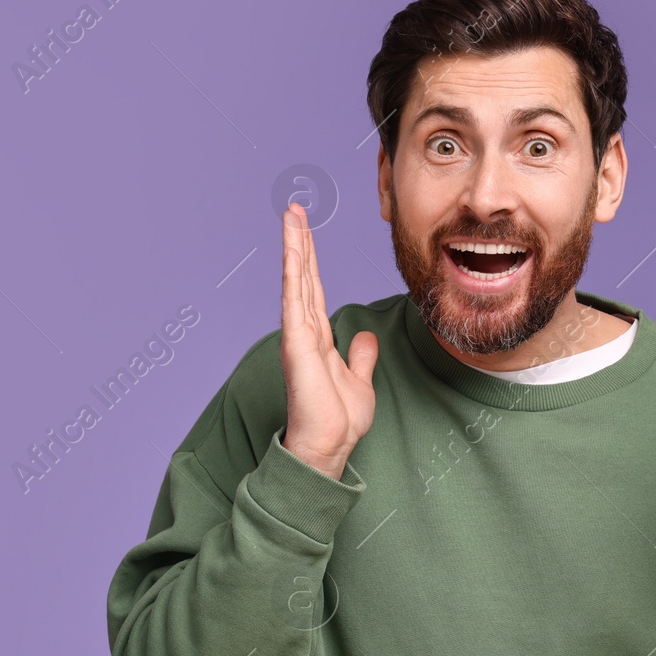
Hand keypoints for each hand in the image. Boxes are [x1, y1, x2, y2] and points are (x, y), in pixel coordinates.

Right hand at [279, 202, 377, 478]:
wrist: (329, 445)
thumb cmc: (339, 420)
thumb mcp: (360, 380)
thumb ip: (360, 355)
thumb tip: (364, 334)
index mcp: (319, 338)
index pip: (314, 289)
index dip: (312, 259)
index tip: (307, 232)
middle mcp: (305, 331)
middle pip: (303, 277)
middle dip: (300, 242)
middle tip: (295, 210)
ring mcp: (298, 336)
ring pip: (297, 281)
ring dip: (294, 246)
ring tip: (291, 215)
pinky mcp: (297, 344)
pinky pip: (295, 300)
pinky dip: (294, 272)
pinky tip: (294, 249)